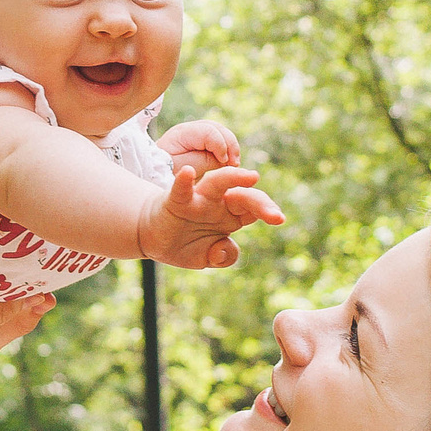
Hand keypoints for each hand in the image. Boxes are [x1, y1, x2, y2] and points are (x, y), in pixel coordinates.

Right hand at [134, 163, 284, 270]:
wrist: (152, 237)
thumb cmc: (184, 243)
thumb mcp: (207, 257)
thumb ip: (223, 257)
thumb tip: (222, 251)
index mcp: (230, 216)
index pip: (253, 210)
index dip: (267, 211)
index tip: (279, 218)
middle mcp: (218, 204)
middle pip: (243, 197)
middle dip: (260, 202)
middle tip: (274, 215)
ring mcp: (198, 201)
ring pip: (218, 184)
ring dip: (234, 178)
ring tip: (252, 176)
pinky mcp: (176, 201)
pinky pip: (181, 190)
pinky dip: (184, 182)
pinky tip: (188, 173)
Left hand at [157, 119, 241, 175]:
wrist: (155, 174)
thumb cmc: (165, 172)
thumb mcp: (183, 169)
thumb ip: (204, 161)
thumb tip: (224, 158)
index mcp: (182, 133)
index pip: (208, 131)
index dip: (220, 145)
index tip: (224, 162)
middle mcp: (190, 129)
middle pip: (217, 128)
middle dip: (230, 144)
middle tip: (234, 163)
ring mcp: (197, 133)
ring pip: (221, 132)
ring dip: (231, 147)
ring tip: (234, 164)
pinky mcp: (203, 142)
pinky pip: (220, 140)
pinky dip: (228, 150)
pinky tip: (230, 163)